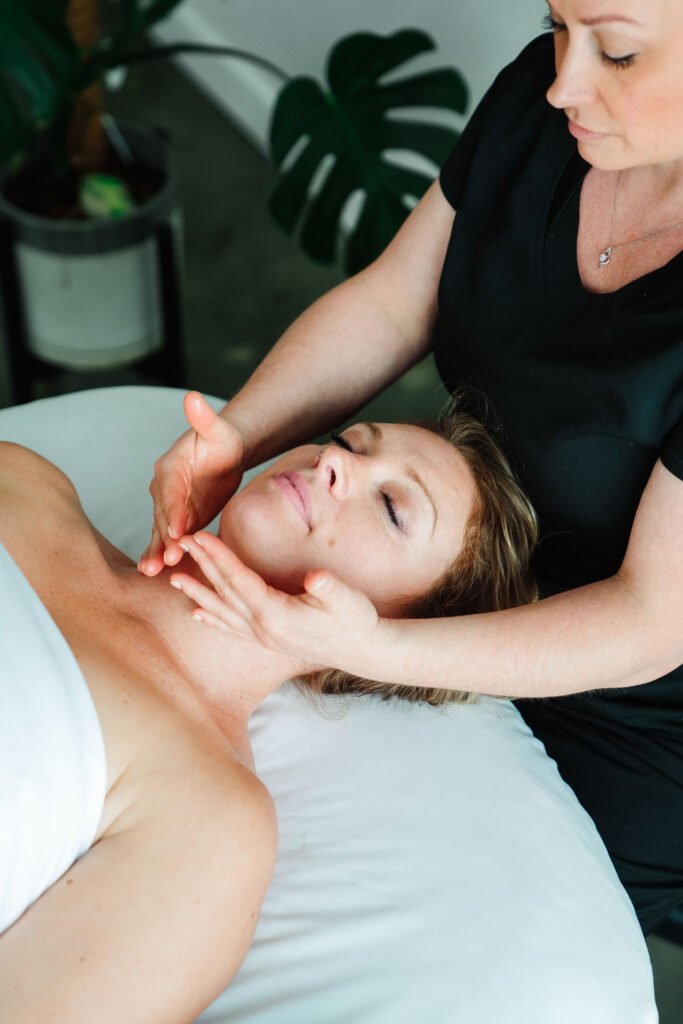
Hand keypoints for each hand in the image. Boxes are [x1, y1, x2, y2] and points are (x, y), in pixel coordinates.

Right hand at [139, 392, 243, 575]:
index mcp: (171, 467)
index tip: (177, 530)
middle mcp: (163, 486)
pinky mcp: (178, 518)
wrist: (224, 452)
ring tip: (152, 572)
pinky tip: (157, 573)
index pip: (170, 491)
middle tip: (168, 560)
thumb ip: (205, 418)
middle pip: (163, 515)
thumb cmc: (223, 439)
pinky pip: (169, 538)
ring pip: (162, 530)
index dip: (173, 511)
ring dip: (158, 551)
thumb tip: (193, 398)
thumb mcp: (218, 429)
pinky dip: (163, 554)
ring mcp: (169, 504)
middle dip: (165, 538)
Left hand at [169, 531, 390, 676]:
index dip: (218, 556)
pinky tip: (197, 615)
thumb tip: (316, 578)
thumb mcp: (348, 600)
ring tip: (173, 580)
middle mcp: (263, 628)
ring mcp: (263, 636)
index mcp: (277, 614)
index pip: (239, 580)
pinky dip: (213, 619)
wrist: (364, 651)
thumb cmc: (357, 620)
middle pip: (224, 592)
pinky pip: (232, 628)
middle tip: (181, 542)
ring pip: (222, 611)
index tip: (199, 536)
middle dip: (202, 565)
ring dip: (198, 593)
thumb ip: (330, 588)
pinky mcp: (268, 640)